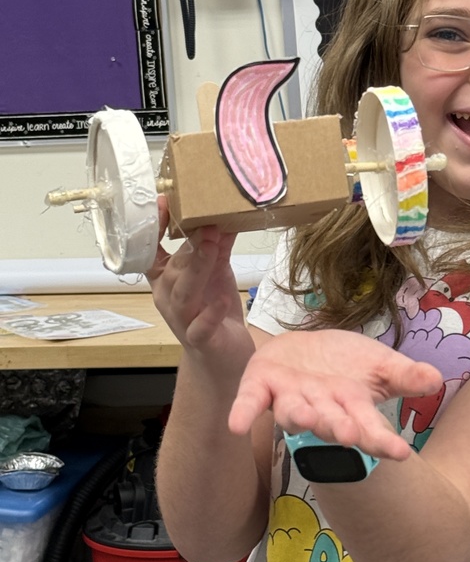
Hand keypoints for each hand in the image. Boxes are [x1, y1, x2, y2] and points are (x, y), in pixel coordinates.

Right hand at [146, 197, 252, 375]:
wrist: (224, 359)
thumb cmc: (214, 312)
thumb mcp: (217, 272)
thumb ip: (219, 245)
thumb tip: (227, 213)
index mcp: (167, 279)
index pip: (150, 250)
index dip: (154, 227)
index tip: (163, 202)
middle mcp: (168, 297)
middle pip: (173, 267)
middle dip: (189, 243)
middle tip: (208, 221)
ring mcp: (183, 320)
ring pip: (183, 293)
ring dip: (197, 268)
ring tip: (212, 247)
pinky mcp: (201, 340)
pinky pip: (200, 327)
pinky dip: (210, 314)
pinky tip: (222, 301)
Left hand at [229, 328, 442, 460]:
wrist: (304, 348)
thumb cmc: (345, 363)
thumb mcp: (379, 364)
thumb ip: (404, 375)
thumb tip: (436, 378)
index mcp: (351, 407)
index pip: (370, 428)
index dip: (382, 441)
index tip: (401, 454)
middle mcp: (321, 409)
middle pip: (332, 424)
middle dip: (340, 429)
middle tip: (351, 436)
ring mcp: (290, 398)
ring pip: (296, 413)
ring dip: (301, 418)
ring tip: (310, 418)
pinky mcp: (262, 385)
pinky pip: (251, 401)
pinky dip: (244, 411)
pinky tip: (236, 424)